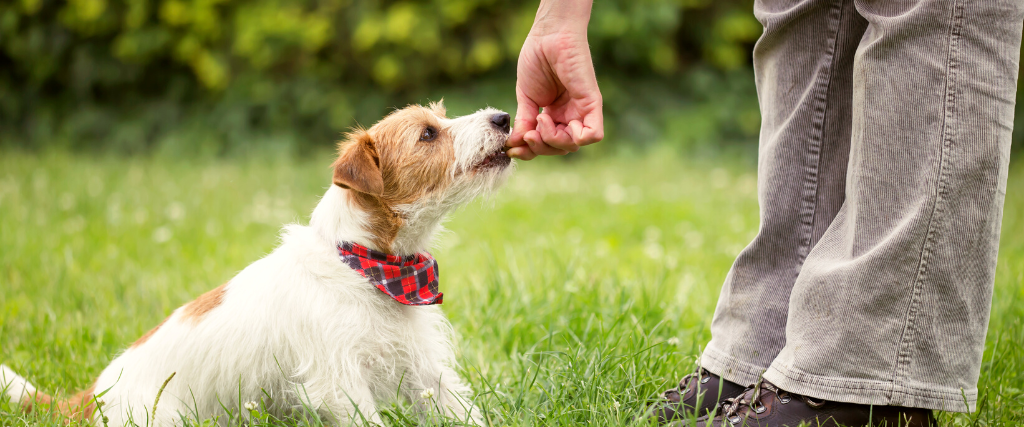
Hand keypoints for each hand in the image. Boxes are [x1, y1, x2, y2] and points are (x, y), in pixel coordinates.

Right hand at [507, 4, 603, 159]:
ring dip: (552, 140)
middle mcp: (569, 115)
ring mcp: (581, 111)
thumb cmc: (536, 60)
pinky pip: (593, 135)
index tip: (512, 148)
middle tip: (528, 134)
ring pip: (573, 145)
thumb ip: (524, 122)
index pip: (545, 144)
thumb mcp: (525, 98)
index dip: (530, 151)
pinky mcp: (592, 103)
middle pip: (559, 148)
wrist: (547, 37)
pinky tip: (558, 123)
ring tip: (541, 118)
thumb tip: (515, 145)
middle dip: (540, 147)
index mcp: (554, 115)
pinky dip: (576, 138)